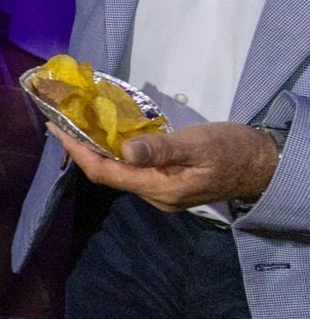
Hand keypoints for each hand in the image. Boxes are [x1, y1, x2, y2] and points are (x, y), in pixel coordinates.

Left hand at [49, 121, 281, 211]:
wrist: (263, 164)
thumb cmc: (233, 150)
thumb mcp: (198, 144)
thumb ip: (161, 149)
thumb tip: (123, 151)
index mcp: (160, 189)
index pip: (106, 173)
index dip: (78, 151)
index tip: (56, 129)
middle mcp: (156, 197)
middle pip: (108, 175)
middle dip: (82, 150)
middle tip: (62, 122)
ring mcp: (162, 194)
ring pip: (119, 173)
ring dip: (97, 151)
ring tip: (78, 125)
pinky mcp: (168, 185)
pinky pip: (133, 171)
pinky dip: (115, 153)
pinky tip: (108, 135)